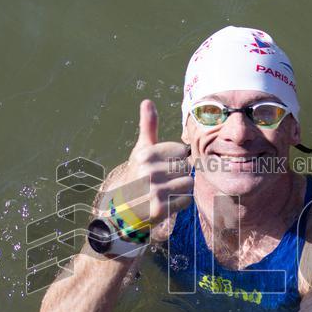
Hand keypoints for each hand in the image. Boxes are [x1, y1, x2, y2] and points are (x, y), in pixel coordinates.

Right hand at [121, 100, 193, 223]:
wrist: (123, 210)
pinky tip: (166, 203)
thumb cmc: (137, 176)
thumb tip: (147, 101)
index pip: (180, 151)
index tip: (162, 168)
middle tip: (163, 183)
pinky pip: (186, 200)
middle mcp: (148, 171)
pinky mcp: (160, 208)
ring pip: (188, 184)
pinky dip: (180, 204)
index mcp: (146, 154)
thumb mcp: (141, 150)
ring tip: (165, 193)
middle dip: (179, 175)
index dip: (175, 160)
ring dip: (181, 190)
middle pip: (185, 168)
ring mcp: (153, 190)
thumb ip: (148, 127)